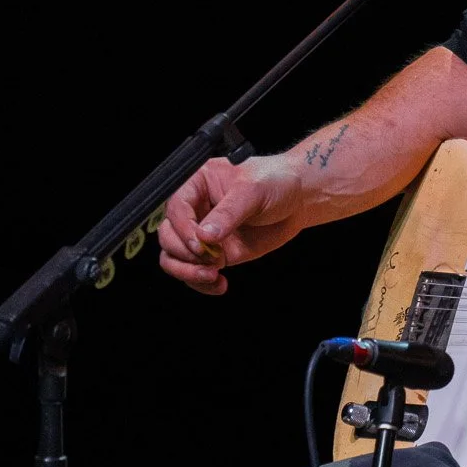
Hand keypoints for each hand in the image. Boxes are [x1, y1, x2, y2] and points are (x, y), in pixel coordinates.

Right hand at [157, 155, 307, 294]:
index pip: (176, 208)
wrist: (298, 201)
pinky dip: (201, 283)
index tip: (200, 244)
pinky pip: (195, 272)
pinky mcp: (215, 253)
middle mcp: (194, 210)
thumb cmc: (275, 182)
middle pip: (168, 236)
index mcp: (196, 184)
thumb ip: (229, 213)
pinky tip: (219, 284)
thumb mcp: (253, 191)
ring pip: (174, 257)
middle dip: (184, 253)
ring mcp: (203, 234)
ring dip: (187, 272)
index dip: (183, 229)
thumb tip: (205, 236)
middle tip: (210, 260)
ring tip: (212, 276)